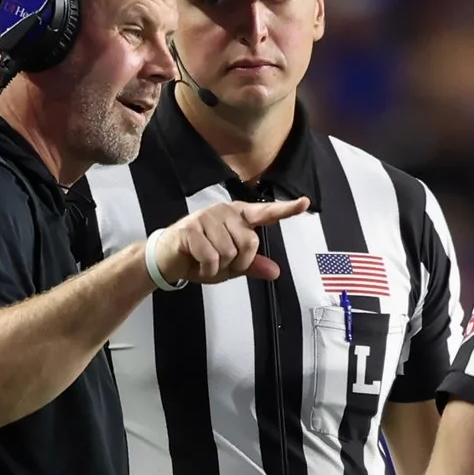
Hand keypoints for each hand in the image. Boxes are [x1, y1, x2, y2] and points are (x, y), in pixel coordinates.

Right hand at [150, 197, 309, 286]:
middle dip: (237, 264)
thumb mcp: (230, 266)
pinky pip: (212, 258)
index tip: (305, 203)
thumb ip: (252, 265)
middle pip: (249, 244)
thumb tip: (275, 272)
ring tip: (205, 262)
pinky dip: (207, 270)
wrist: (167, 261)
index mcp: (238, 217)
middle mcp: (225, 212)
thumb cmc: (200, 259)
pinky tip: (197, 265)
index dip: (286, 210)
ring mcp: (207, 217)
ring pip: (230, 253)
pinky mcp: (191, 229)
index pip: (265, 213)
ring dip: (219, 268)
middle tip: (219, 264)